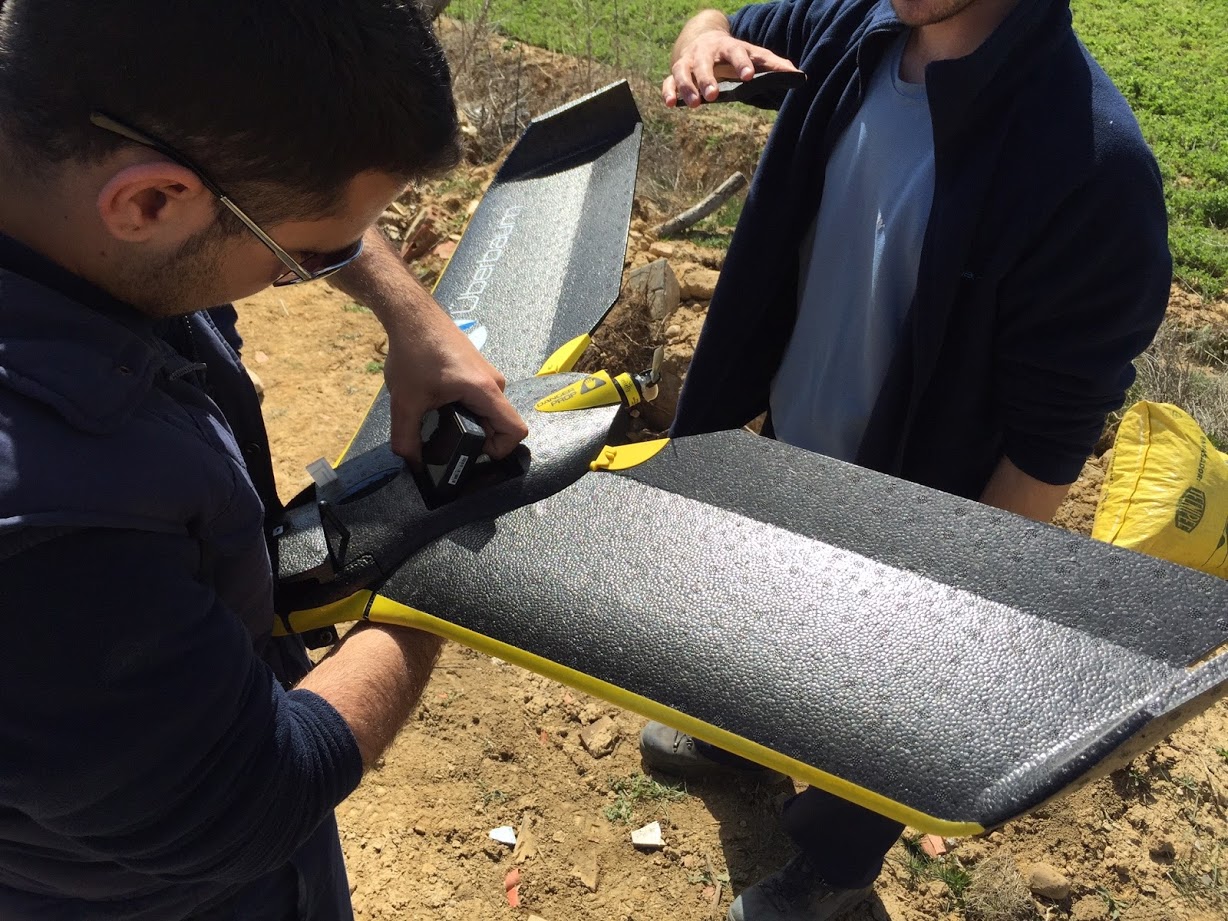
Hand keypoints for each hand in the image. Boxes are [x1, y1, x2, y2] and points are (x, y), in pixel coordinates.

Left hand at [330, 227, 528, 465]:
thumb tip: (410, 465)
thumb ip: (407, 438)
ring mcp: (487, 375)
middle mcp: (494, 383)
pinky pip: (481, 399)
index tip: (471, 454)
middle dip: (478, 439)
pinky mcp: (477, 370)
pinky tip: (439, 406)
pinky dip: (466, 409)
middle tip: (448, 444)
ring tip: (439, 423)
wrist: (412, 314)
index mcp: (485, 391)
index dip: (499, 451)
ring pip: (489, 412)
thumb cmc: (414, 351)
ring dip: (470, 423)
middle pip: (500, 424)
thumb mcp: (405, 402)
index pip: (515, 431)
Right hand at [664, 32, 799, 107]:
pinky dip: (668, 92)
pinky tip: (671, 105)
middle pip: (704, 63)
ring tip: (695, 104)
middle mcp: (705, 52)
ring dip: (687, 87)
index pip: (736, 52)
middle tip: (713, 95)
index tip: (749, 76)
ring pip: (683, 71)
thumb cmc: (733, 53)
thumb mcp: (752, 55)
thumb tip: (798, 75)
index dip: (742, 64)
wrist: (703, 39)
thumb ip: (772, 65)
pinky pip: (668, 81)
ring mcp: (688, 61)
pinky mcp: (676, 72)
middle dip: (707, 78)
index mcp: (727, 46)